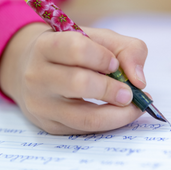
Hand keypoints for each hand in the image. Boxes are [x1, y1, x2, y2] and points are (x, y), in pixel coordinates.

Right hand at [0, 23, 147, 133]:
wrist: (31, 69)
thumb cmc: (72, 52)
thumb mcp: (98, 39)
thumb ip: (127, 50)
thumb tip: (139, 81)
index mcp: (46, 46)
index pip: (76, 49)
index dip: (102, 57)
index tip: (115, 64)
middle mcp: (37, 76)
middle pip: (79, 84)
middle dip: (112, 90)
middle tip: (130, 93)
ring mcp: (40, 105)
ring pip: (84, 117)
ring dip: (116, 114)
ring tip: (130, 107)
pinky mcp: (49, 126)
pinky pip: (85, 130)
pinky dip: (107, 123)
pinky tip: (116, 113)